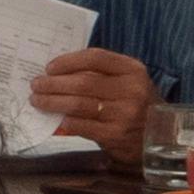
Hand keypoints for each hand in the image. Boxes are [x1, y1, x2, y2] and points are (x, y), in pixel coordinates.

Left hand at [30, 45, 156, 154]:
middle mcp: (131, 90)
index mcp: (133, 70)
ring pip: (78, 104)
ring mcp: (124, 114)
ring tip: (37, 100)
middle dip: (53, 83)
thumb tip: (57, 72)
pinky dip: (63, 121)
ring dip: (52, 101)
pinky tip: (54, 119)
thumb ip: (100, 73)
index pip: (96, 58)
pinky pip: (80, 125)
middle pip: (83, 82)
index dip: (68, 61)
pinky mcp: (115, 135)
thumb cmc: (134, 103)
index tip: (49, 67)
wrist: (157, 135)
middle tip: (36, 84)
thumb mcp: (126, 82)